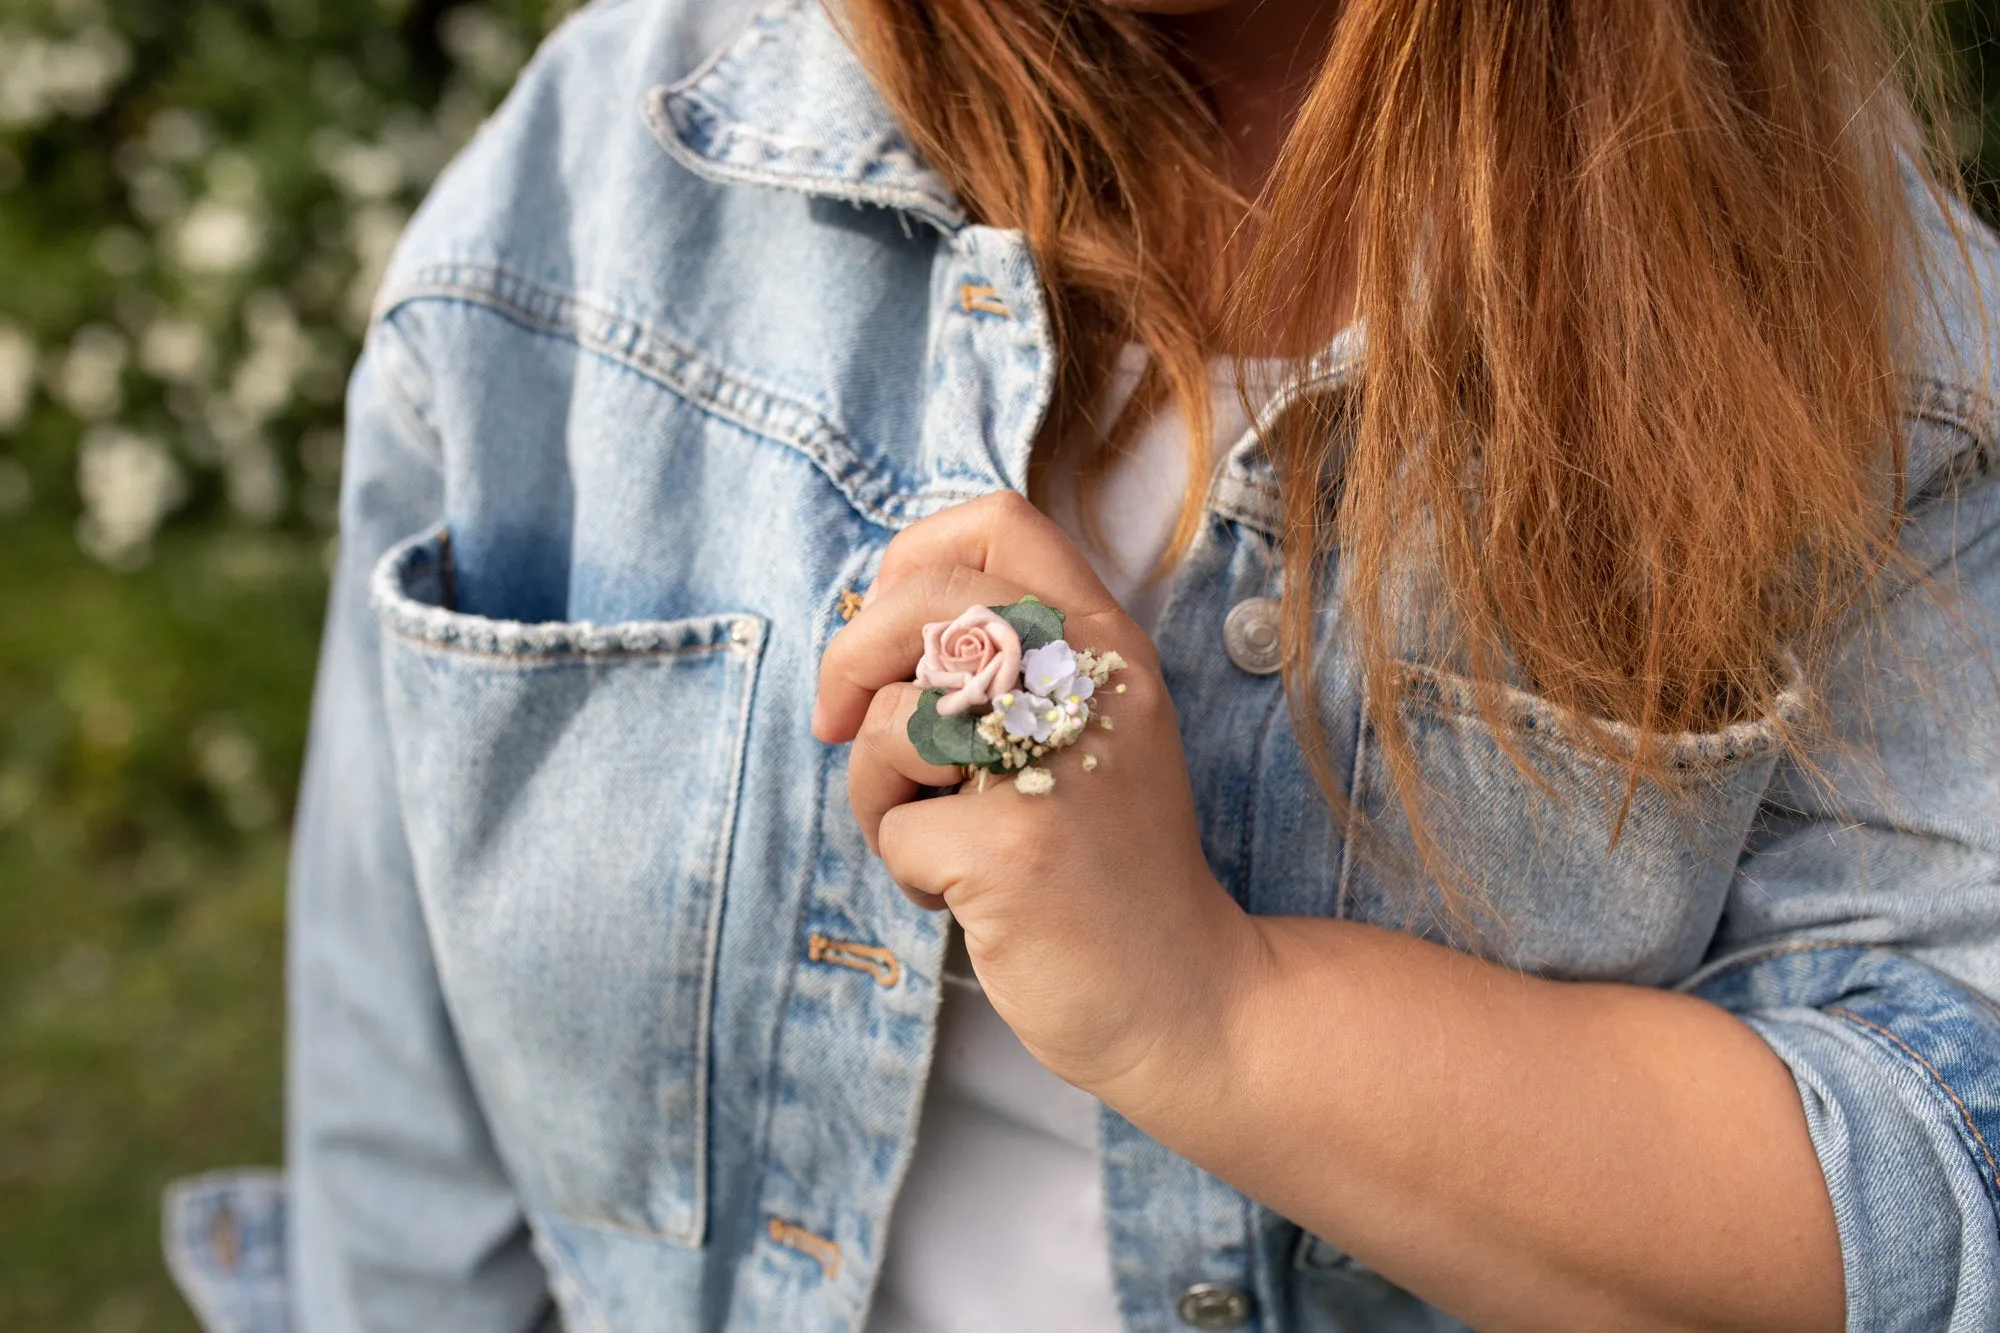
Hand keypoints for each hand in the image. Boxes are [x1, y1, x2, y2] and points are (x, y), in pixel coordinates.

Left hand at [813, 492, 1260, 1105]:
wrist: (1188, 996)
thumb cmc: (1109, 864)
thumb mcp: (1093, 731)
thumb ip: (1014, 667)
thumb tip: (868, 624)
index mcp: (1106, 645)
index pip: (997, 522)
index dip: (912, 556)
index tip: (892, 631)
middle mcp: (1090, 686)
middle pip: (923, 601)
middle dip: (850, 659)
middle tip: (841, 724)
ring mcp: (1056, 767)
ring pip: (892, 723)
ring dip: (875, 791)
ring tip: (931, 839)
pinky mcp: (1012, 852)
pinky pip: (896, 830)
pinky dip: (907, 870)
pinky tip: (964, 898)